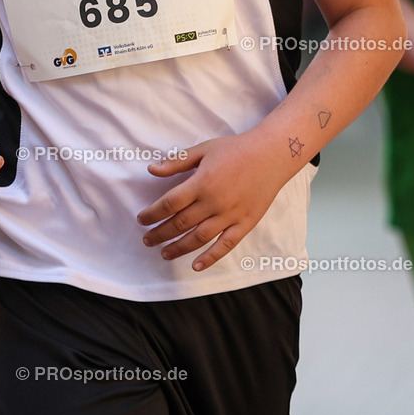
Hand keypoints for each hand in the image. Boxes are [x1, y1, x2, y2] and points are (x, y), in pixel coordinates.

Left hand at [136, 134, 286, 271]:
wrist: (271, 155)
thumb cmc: (235, 149)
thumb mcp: (203, 149)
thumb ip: (177, 161)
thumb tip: (152, 169)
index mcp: (201, 183)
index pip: (169, 204)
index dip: (153, 213)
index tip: (142, 219)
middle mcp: (214, 202)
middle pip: (180, 223)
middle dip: (160, 233)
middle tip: (147, 239)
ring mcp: (230, 215)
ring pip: (199, 238)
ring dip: (178, 248)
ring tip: (164, 253)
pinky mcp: (245, 223)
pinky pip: (225, 245)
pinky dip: (210, 258)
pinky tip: (196, 265)